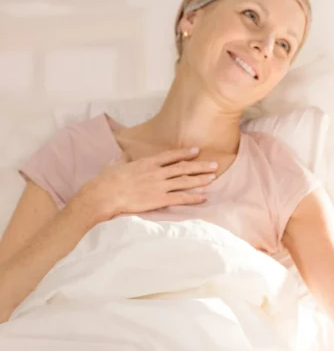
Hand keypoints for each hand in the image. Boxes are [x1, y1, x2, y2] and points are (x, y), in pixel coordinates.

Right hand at [72, 148, 217, 225]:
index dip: (184, 153)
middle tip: (214, 164)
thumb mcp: (114, 165)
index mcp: (146, 163)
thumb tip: (120, 158)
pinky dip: (193, 198)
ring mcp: (159, 186)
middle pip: (183, 168)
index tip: (196, 151)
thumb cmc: (105, 181)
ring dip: (200, 179)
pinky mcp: (159, 200)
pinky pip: (180, 198)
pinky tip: (203, 197)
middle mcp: (156, 172)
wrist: (103, 194)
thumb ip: (121, 161)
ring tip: (213, 177)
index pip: (170, 156)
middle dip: (200, 166)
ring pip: (185, 181)